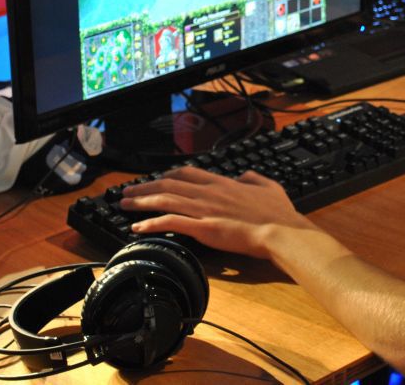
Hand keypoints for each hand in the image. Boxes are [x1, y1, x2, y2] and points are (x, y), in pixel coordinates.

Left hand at [119, 166, 315, 257]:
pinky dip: (151, 223)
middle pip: (169, 184)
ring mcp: (205, 210)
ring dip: (141, 202)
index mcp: (223, 183)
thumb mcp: (269, 187)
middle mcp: (209, 193)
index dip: (167, 175)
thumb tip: (245, 175)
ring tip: (124, 206)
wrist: (280, 231)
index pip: (187, 173)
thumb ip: (254, 179)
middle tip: (128, 192)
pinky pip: (171, 223)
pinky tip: (138, 227)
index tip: (155, 179)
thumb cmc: (278, 214)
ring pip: (165, 199)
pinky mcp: (203, 228)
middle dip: (145, 187)